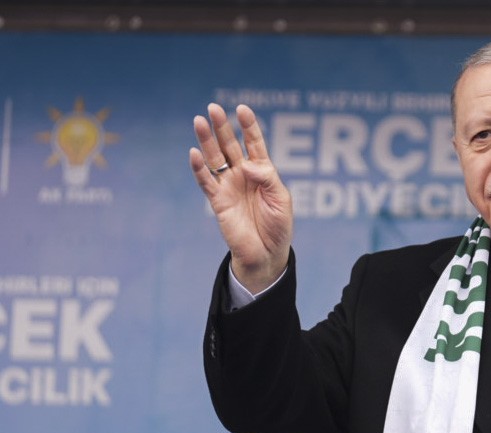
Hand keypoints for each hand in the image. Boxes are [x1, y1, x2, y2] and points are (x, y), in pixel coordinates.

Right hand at [189, 103, 292, 292]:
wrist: (266, 253)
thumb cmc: (278, 226)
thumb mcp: (282, 200)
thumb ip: (268, 178)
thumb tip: (247, 164)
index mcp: (262, 171)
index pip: (254, 143)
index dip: (248, 126)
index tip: (242, 109)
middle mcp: (243, 175)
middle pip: (230, 145)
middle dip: (222, 127)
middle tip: (213, 108)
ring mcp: (229, 186)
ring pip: (215, 158)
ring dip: (206, 141)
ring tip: (199, 121)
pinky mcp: (217, 201)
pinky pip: (205, 182)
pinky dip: (199, 168)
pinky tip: (194, 153)